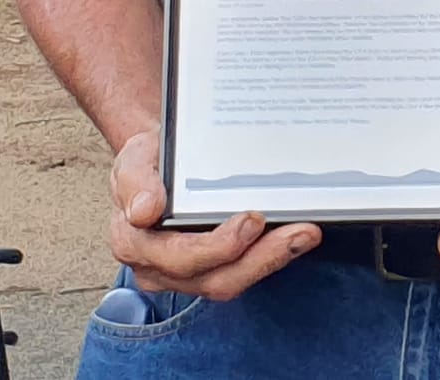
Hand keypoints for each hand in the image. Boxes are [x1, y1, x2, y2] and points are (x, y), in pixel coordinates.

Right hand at [107, 128, 320, 297]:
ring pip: (233, 280)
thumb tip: (144, 210)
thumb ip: (135, 181)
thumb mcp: (133, 160)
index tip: (251, 221)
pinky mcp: (213, 268)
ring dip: (274, 259)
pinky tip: (297, 236)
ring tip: (306, 234)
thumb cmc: (148, 164)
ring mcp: (188, 274)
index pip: (179, 257)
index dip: (217, 246)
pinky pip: (244, 271)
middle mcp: (160, 267)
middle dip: (260, 257)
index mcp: (135, 243)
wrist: (156, 165)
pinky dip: (272, 255)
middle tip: (298, 231)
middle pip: (214, 278)